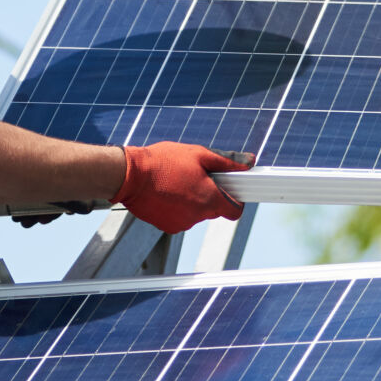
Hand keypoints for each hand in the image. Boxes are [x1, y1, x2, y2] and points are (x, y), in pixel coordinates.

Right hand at [112, 143, 252, 232]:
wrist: (130, 175)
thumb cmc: (163, 162)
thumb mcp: (199, 154)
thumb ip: (227, 160)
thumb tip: (249, 161)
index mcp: (210, 199)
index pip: (235, 211)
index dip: (234, 200)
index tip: (229, 190)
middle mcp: (198, 216)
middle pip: (213, 209)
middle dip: (208, 195)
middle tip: (195, 176)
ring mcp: (182, 224)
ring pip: (195, 213)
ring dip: (191, 200)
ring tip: (176, 181)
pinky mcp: (167, 226)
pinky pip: (179, 217)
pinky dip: (176, 207)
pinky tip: (166, 191)